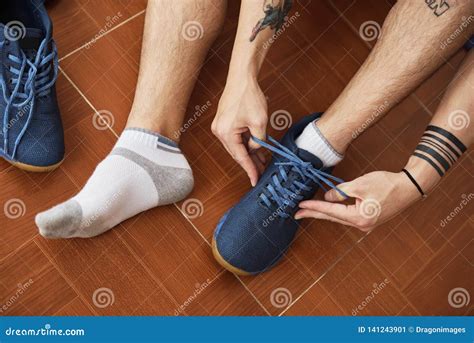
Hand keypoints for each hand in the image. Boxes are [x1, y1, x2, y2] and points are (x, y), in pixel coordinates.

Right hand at [212, 77, 267, 185]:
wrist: (242, 78)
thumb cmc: (249, 97)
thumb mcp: (259, 123)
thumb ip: (258, 141)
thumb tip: (256, 150)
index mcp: (226, 133)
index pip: (240, 157)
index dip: (250, 170)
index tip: (256, 180)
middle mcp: (219, 132)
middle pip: (236, 153)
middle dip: (250, 163)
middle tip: (262, 172)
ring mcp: (219, 127)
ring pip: (236, 146)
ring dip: (248, 153)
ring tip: (261, 161)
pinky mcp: (223, 122)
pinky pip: (235, 138)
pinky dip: (245, 144)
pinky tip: (254, 148)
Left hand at [295, 171, 420, 230]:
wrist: (409, 188)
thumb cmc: (387, 184)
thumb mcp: (360, 184)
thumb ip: (340, 192)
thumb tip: (327, 198)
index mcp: (359, 217)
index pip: (330, 212)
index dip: (314, 207)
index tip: (301, 206)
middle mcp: (362, 225)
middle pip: (332, 218)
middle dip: (314, 214)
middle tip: (297, 214)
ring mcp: (366, 224)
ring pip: (339, 218)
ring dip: (324, 214)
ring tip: (308, 210)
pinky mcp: (368, 219)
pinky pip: (347, 216)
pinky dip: (336, 213)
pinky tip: (327, 210)